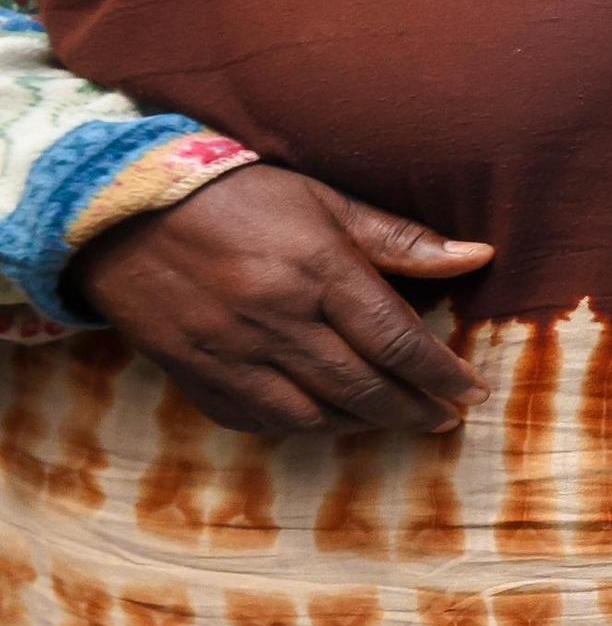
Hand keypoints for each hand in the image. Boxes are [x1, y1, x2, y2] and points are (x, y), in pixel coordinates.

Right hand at [70, 163, 495, 434]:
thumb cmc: (235, 196)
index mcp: (315, 271)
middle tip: (445, 419)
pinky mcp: (191, 373)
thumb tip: (479, 256)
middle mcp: (274, 319)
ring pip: (312, 416)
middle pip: (361, 388)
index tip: (472, 392)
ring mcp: (228, 352)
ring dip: (363, 425)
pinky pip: (255, 421)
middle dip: (413, 411)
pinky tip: (327, 420)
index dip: (440, 374)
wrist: (118, 208)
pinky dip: (299, 428)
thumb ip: (399, 239)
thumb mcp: (322, 201)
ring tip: (395, 419)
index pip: (396, 340)